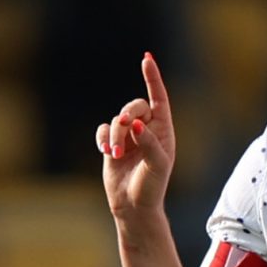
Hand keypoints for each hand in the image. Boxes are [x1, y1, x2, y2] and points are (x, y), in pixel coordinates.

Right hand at [97, 52, 176, 224]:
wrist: (134, 207)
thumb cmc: (152, 188)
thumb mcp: (157, 166)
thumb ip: (148, 142)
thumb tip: (134, 123)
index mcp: (163, 131)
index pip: (159, 98)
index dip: (153, 78)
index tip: (146, 59)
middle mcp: (147, 130)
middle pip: (134, 106)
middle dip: (127, 114)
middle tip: (125, 125)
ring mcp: (129, 137)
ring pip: (117, 120)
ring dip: (114, 135)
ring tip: (114, 154)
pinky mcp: (112, 145)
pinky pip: (104, 130)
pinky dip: (102, 138)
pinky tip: (105, 151)